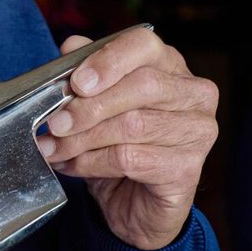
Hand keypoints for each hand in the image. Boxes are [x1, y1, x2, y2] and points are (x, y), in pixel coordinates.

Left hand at [36, 28, 217, 250]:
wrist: (133, 205)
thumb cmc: (117, 147)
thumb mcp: (95, 106)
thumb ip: (86, 74)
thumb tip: (71, 45)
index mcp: (171, 67)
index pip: (144, 45)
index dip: (108, 61)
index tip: (76, 83)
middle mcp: (194, 94)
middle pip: (140, 86)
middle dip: (88, 107)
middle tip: (54, 124)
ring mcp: (197, 131)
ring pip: (132, 125)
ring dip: (82, 139)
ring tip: (54, 148)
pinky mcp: (187, 168)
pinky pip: (131, 158)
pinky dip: (92, 162)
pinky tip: (72, 166)